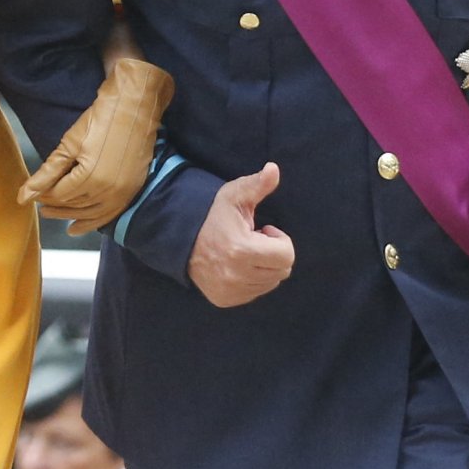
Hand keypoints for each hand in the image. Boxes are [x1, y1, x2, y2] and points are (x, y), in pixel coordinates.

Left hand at [18, 58, 173, 234]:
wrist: (135, 105)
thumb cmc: (100, 119)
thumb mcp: (69, 144)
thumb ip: (46, 174)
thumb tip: (23, 197)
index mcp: (89, 178)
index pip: (60, 195)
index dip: (45, 195)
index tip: (35, 195)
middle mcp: (108, 190)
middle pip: (75, 205)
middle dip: (56, 207)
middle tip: (41, 208)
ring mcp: (123, 191)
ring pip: (92, 213)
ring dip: (72, 216)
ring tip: (55, 216)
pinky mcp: (133, 188)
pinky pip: (111, 212)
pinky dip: (95, 221)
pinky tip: (79, 227)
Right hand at [187, 164, 294, 307]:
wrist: (181, 238)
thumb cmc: (213, 216)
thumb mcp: (234, 195)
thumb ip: (257, 185)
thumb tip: (273, 169)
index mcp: (241, 249)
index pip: (287, 255)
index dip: (280, 239)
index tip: (264, 230)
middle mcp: (236, 275)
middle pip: (282, 271)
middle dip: (275, 253)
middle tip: (256, 241)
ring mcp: (230, 291)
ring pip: (270, 283)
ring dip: (265, 267)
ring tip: (246, 252)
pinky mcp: (225, 299)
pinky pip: (255, 293)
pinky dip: (253, 280)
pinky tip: (239, 265)